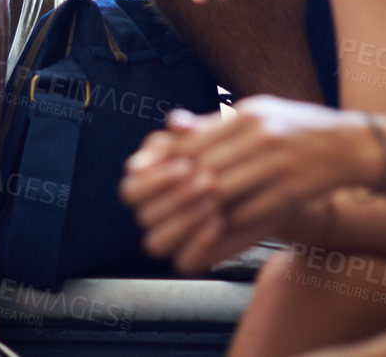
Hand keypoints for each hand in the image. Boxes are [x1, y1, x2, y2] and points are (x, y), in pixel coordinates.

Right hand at [121, 114, 226, 271]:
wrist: (254, 180)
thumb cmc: (221, 152)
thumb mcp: (207, 137)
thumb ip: (190, 130)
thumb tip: (177, 123)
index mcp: (141, 185)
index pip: (131, 190)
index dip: (155, 180)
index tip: (185, 164)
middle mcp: (149, 214)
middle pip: (146, 216)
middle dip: (176, 198)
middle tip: (207, 181)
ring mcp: (168, 238)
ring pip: (157, 242)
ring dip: (184, 221)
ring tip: (215, 201)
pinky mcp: (190, 257)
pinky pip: (184, 261)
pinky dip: (198, 244)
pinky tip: (219, 222)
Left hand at [122, 102, 368, 271]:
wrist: (349, 143)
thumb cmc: (295, 127)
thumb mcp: (257, 112)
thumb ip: (215, 122)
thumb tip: (171, 127)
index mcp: (249, 114)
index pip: (196, 141)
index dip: (171, 163)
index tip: (154, 179)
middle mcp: (261, 135)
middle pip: (205, 167)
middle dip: (179, 190)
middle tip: (163, 207)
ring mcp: (278, 163)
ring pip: (224, 191)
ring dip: (201, 209)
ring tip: (184, 220)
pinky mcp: (293, 189)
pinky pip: (252, 212)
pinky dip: (230, 223)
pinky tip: (217, 231)